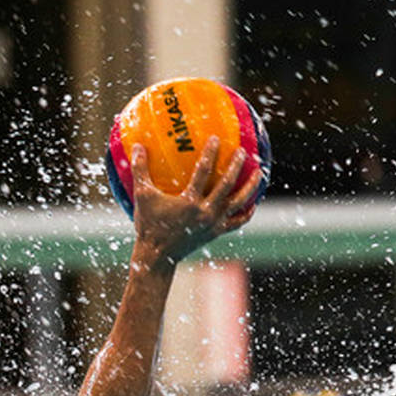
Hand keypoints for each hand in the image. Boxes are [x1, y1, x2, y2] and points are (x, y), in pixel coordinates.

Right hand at [130, 136, 261, 271]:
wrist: (157, 257)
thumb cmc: (148, 225)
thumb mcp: (142, 197)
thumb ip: (140, 171)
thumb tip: (137, 146)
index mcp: (189, 202)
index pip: (203, 171)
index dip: (210, 153)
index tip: (216, 138)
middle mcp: (205, 212)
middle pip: (227, 185)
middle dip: (236, 166)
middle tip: (242, 151)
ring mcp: (213, 224)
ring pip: (238, 203)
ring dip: (250, 186)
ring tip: (259, 173)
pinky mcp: (216, 233)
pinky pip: (237, 222)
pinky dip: (247, 212)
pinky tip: (252, 203)